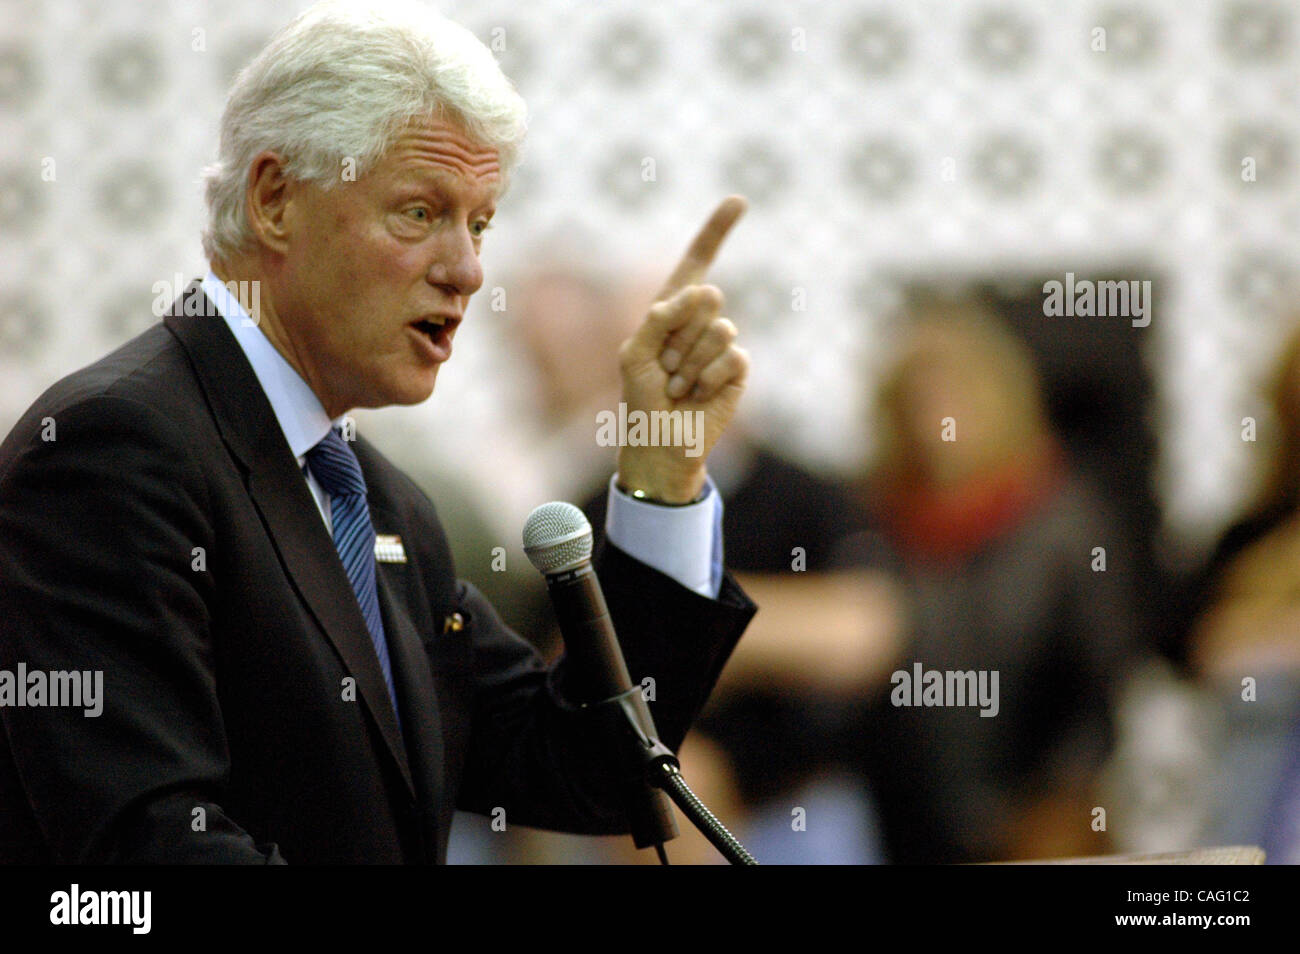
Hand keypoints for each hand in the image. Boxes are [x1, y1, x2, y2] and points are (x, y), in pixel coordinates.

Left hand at [615, 195, 749, 502]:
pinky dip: (709, 380)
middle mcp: (700, 322)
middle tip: (665, 367)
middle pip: (705, 299)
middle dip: (679, 336)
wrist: (660, 442)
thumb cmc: (641, 398)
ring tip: (679, 385)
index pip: (697, 263)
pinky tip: (697, 396)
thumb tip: (704, 292)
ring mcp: (722, 345)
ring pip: (720, 331)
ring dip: (691, 364)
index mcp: (672, 310)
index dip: (716, 232)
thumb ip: (660, 318)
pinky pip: (732, 358)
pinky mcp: (737, 371)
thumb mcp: (635, 353)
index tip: (739, 201)